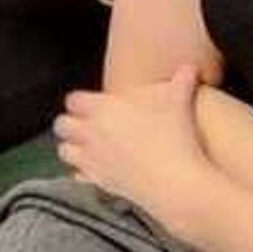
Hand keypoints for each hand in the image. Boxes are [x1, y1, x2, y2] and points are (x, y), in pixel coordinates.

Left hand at [55, 65, 209, 218]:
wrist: (177, 183)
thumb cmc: (175, 139)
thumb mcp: (179, 104)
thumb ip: (182, 82)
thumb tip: (190, 68)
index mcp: (104, 110)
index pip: (73, 99)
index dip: (80, 99)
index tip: (90, 101)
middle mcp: (91, 134)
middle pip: (62, 124)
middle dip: (69, 122)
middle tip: (83, 122)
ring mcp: (93, 160)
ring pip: (64, 150)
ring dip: (71, 146)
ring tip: (84, 144)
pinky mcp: (99, 182)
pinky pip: (77, 174)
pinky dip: (82, 171)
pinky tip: (95, 168)